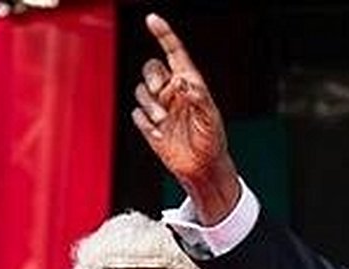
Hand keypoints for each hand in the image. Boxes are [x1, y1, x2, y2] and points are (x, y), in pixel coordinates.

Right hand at [132, 13, 239, 223]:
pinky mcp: (150, 125)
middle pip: (151, 69)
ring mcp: (160, 108)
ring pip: (140, 91)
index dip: (163, 35)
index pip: (174, 54)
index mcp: (190, 85)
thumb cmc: (212, 142)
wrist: (202, 168)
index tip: (152, 19)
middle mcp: (173, 93)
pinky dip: (145, 122)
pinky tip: (159, 134)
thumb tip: (183, 82)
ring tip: (163, 121)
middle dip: (152, 78)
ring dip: (149, 104)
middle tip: (162, 94)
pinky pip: (136, 114)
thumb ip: (199, 98)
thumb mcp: (211, 119)